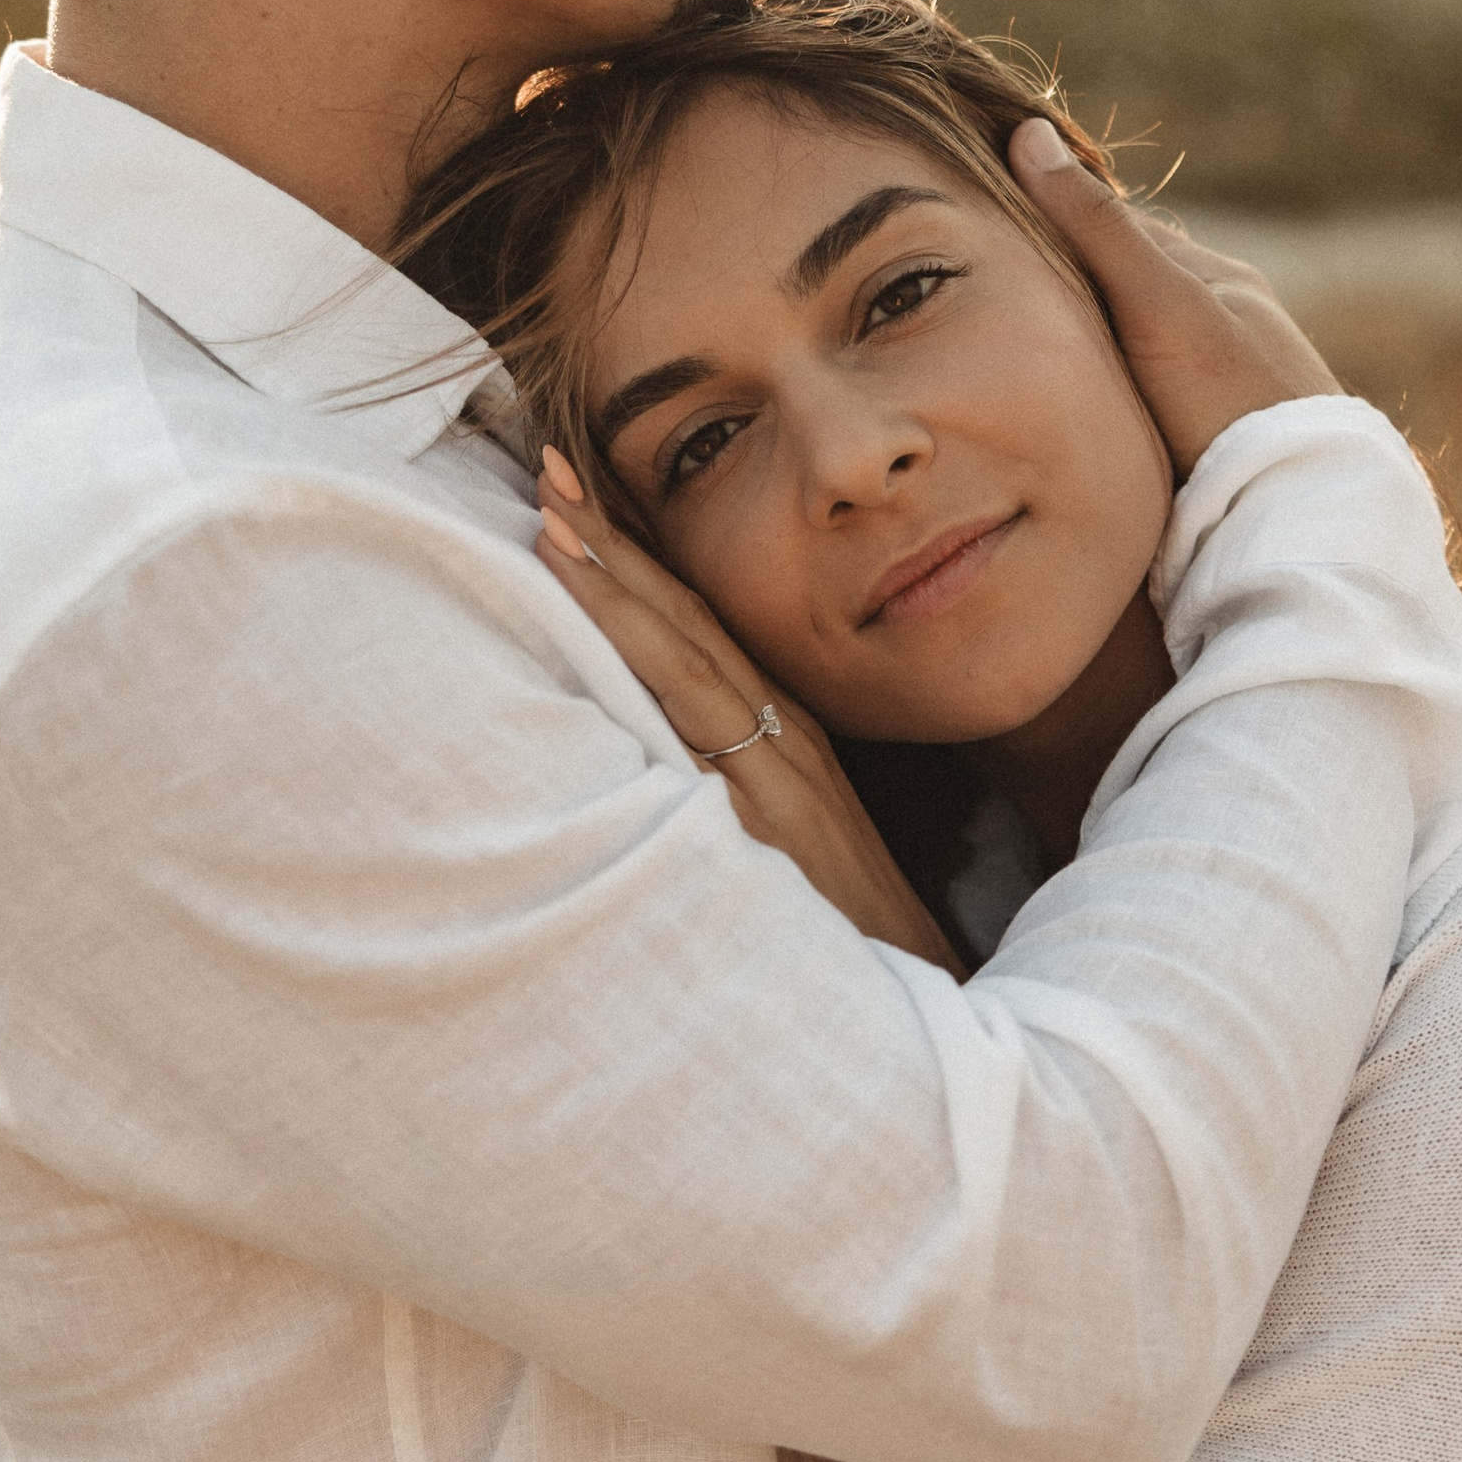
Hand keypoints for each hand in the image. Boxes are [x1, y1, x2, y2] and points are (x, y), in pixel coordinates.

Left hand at [534, 450, 960, 972]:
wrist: (915, 997)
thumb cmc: (841, 926)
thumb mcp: (783, 835)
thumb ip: (730, 787)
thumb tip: (659, 759)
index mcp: (783, 730)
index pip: (699, 623)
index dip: (637, 555)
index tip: (575, 494)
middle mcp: (781, 733)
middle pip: (686, 618)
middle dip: (613, 541)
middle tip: (547, 465)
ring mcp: (775, 771)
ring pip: (686, 657)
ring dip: (616, 585)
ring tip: (552, 521)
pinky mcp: (767, 816)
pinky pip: (697, 730)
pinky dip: (646, 670)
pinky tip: (600, 630)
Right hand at [1008, 115, 1339, 477]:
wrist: (1293, 513)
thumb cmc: (1228, 401)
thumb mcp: (1155, 302)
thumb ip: (1095, 228)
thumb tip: (1026, 130)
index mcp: (1214, 278)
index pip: (1115, 233)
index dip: (1048, 227)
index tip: (979, 231)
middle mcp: (1220, 326)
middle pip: (1121, 296)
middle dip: (1061, 296)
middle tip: (982, 305)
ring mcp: (1215, 390)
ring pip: (1128, 356)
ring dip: (1079, 359)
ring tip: (1012, 371)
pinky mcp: (1206, 449)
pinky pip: (1140, 412)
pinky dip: (1102, 408)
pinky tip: (1072, 428)